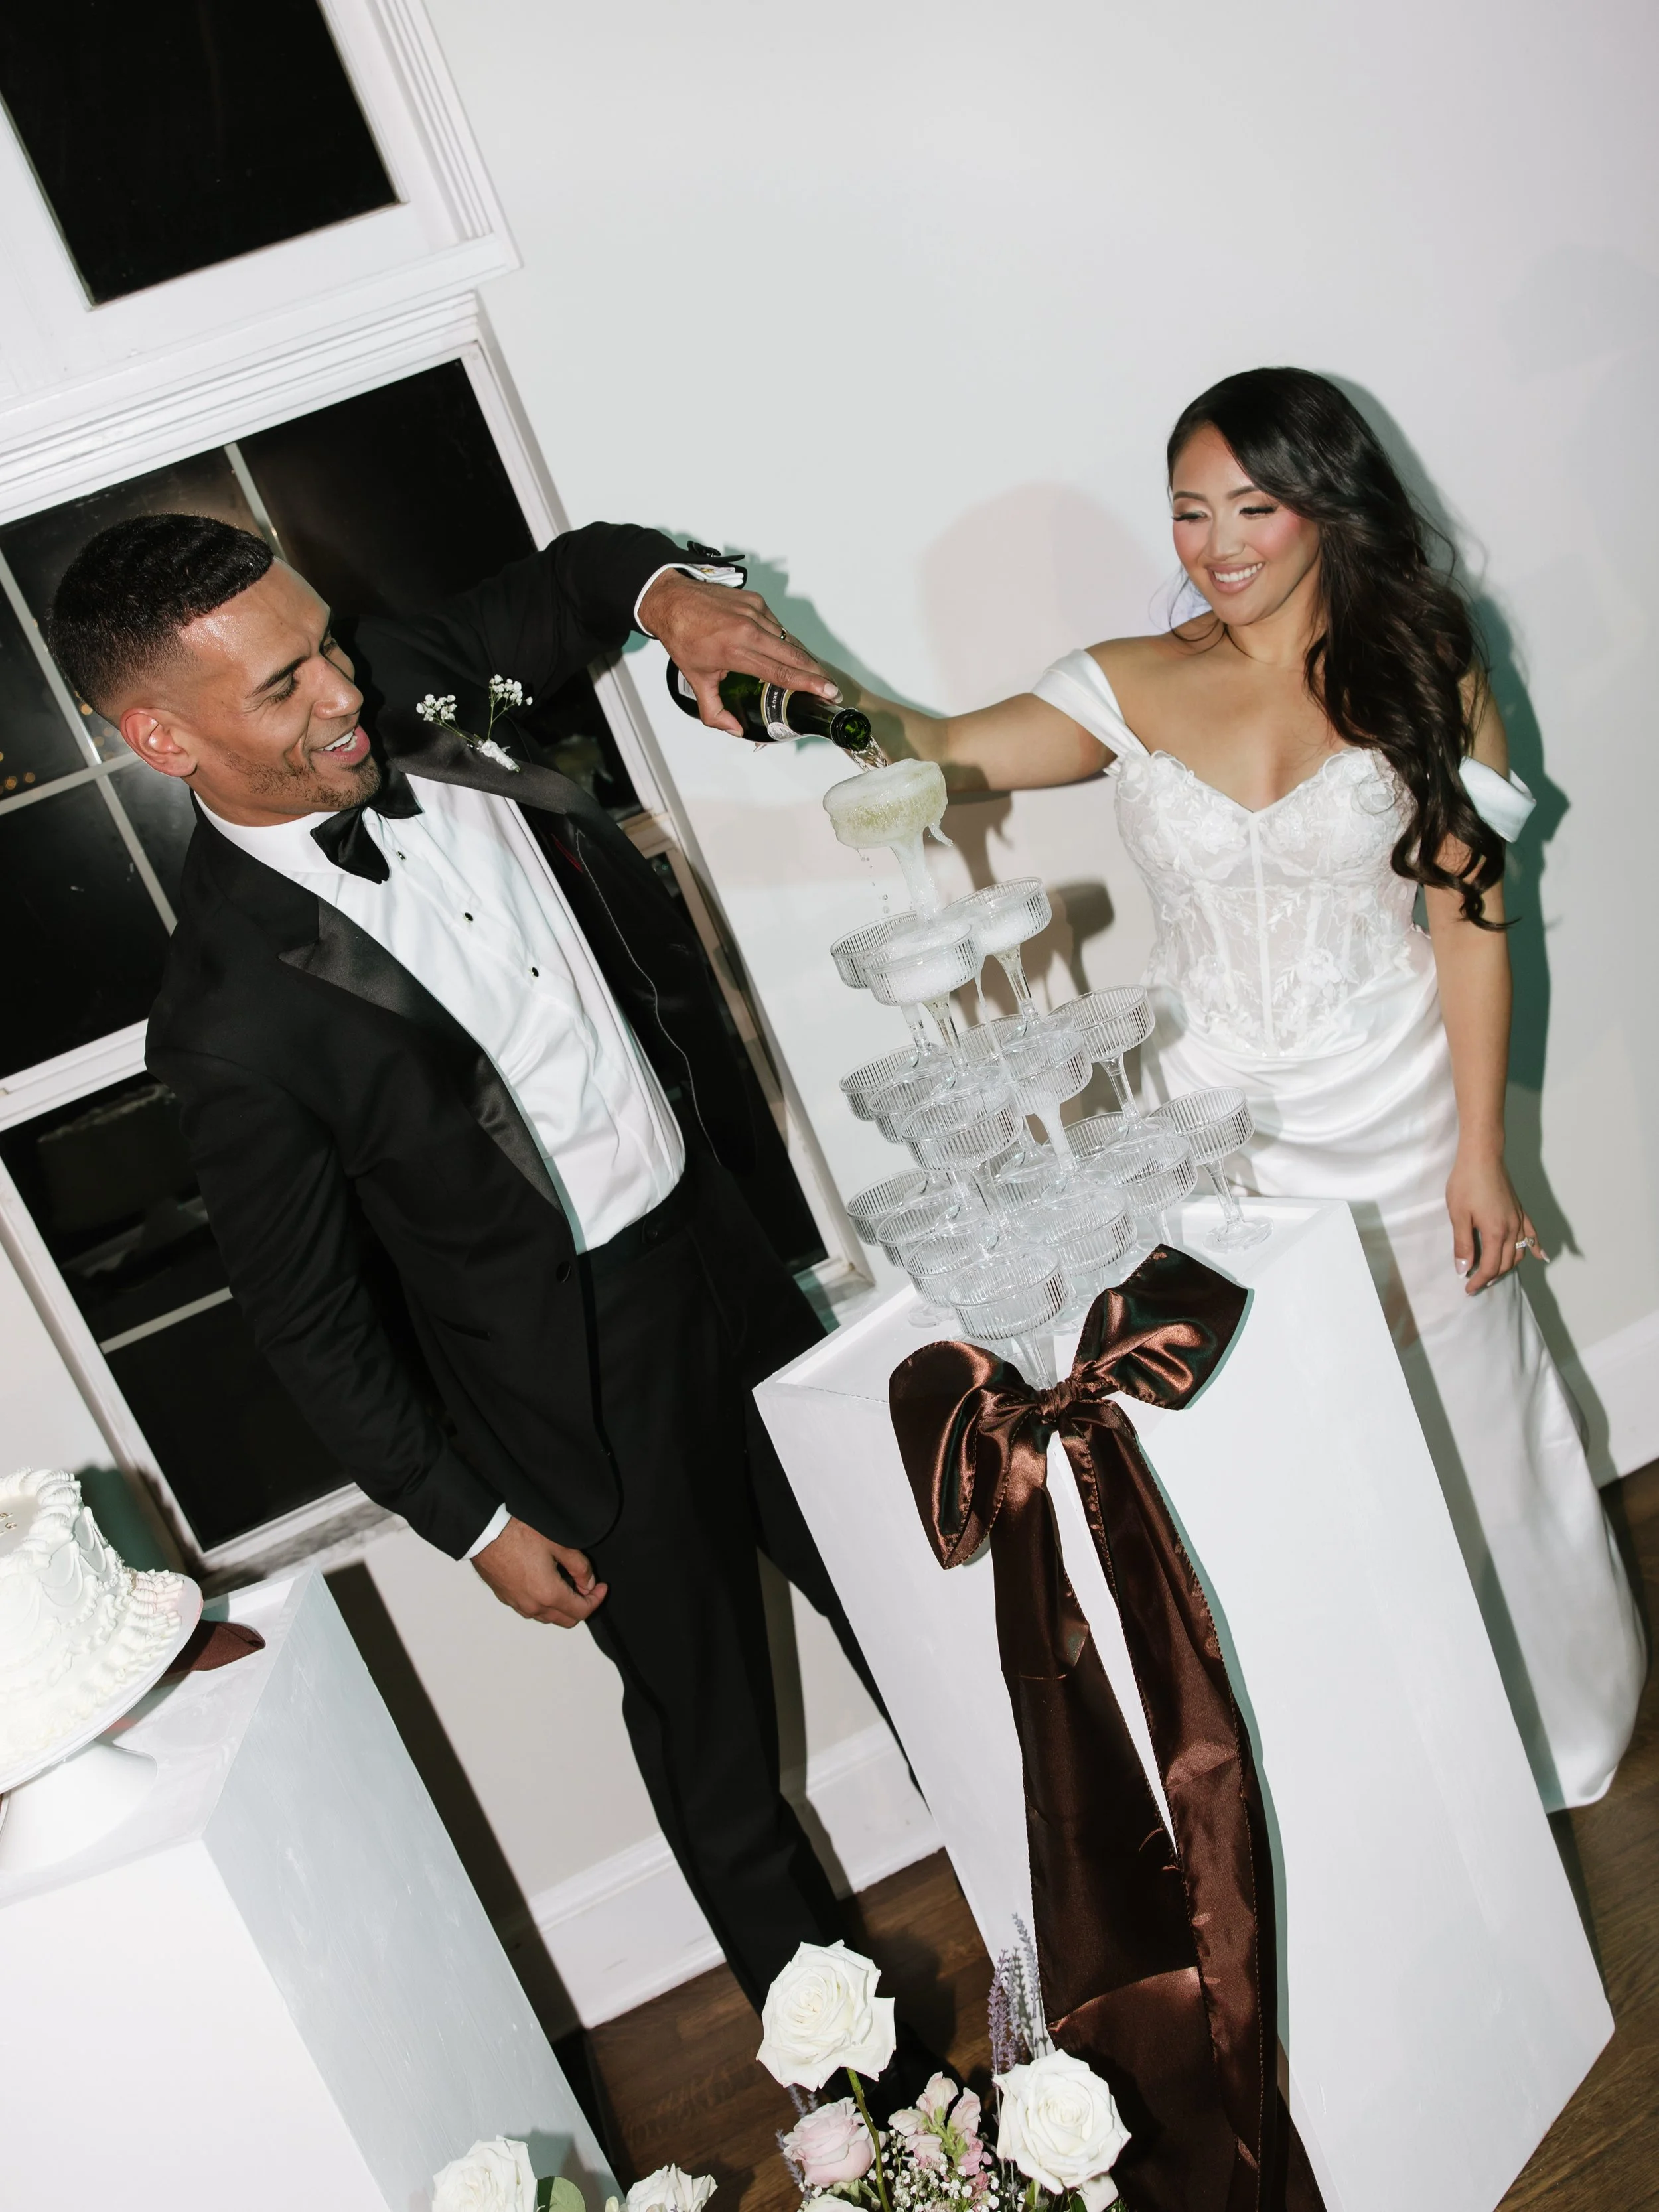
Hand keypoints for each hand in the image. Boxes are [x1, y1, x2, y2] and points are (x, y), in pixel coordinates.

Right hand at [471, 1514, 607, 1625]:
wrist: (484, 1532)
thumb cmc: (517, 1533)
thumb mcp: (558, 1544)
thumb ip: (579, 1567)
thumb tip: (589, 1583)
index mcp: (548, 1594)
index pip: (582, 1611)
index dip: (596, 1600)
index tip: (601, 1587)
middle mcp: (532, 1606)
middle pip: (566, 1620)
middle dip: (581, 1606)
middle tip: (587, 1586)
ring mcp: (517, 1604)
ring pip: (548, 1617)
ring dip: (562, 1606)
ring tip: (567, 1583)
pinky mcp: (507, 1598)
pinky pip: (532, 1610)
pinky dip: (545, 1603)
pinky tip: (546, 1582)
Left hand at [637, 570, 838, 735]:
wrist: (672, 601)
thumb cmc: (683, 637)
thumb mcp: (695, 680)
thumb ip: (714, 711)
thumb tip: (734, 729)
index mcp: (735, 651)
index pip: (781, 672)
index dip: (808, 684)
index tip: (827, 692)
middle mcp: (748, 630)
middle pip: (794, 656)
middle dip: (817, 674)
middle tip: (832, 689)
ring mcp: (754, 612)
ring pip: (789, 640)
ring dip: (802, 658)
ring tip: (813, 674)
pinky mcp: (756, 602)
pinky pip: (778, 625)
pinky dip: (784, 640)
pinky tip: (787, 652)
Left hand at [1446, 1149, 1544, 1292]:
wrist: (1482, 1157)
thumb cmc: (1467, 1183)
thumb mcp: (1458, 1216)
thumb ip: (1463, 1245)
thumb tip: (1463, 1269)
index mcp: (1496, 1233)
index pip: (1491, 1266)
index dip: (1479, 1281)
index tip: (1468, 1290)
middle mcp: (1513, 1229)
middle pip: (1507, 1263)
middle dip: (1492, 1276)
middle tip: (1476, 1284)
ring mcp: (1519, 1219)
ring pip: (1520, 1252)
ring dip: (1509, 1266)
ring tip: (1494, 1274)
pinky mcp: (1520, 1210)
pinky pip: (1532, 1234)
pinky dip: (1536, 1247)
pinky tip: (1542, 1256)